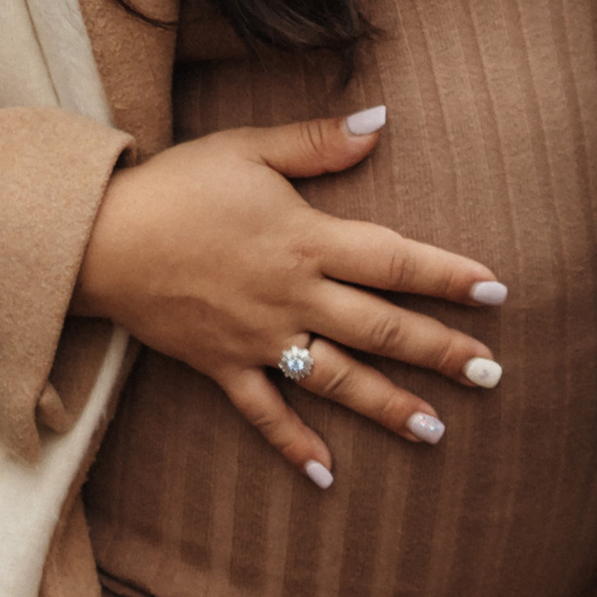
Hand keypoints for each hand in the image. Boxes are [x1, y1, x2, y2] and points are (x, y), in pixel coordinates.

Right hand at [69, 109, 506, 487]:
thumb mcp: (249, 148)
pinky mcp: (221, 367)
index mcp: (306, 239)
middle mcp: (292, 295)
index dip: (447, 276)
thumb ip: (318, 142)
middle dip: (439, 351)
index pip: (393, 260)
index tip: (495, 292)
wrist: (100, 238)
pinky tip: (326, 476)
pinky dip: (294, 445)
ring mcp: (258, 338)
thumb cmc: (178, 184)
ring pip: (335, 379)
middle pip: (379, 327)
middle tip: (492, 374)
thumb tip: (381, 121)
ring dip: (387, 406)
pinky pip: (264, 414)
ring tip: (436, 430)